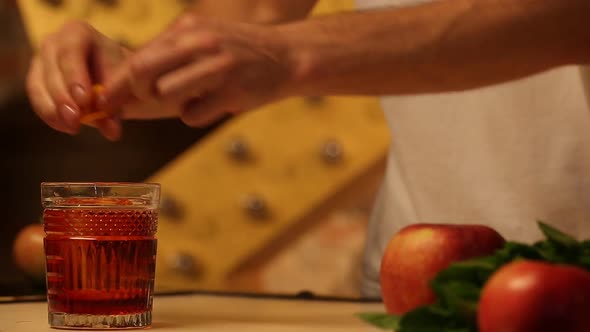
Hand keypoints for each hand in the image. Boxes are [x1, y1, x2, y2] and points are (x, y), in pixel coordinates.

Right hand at [26, 21, 127, 139]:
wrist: (116, 79)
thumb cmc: (123, 77)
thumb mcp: (125, 86)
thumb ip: (117, 104)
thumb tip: (111, 131)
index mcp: (78, 33)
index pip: (71, 51)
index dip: (75, 76)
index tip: (83, 100)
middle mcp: (54, 42)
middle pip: (52, 69)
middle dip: (63, 98)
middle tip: (76, 120)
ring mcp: (41, 61)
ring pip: (38, 85)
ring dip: (53, 110)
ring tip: (73, 128)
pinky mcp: (36, 80)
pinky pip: (37, 99)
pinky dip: (50, 115)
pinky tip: (66, 127)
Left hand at [104, 13, 294, 126]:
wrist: (289, 56)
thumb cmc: (240, 51)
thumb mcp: (205, 38)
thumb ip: (171, 54)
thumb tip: (130, 82)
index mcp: (188, 29)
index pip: (140, 56)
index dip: (118, 83)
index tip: (106, 101)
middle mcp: (200, 43)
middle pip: (143, 72)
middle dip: (136, 93)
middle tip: (146, 101)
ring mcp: (217, 67)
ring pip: (165, 94)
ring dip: (172, 103)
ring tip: (194, 97)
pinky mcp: (232, 92)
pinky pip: (192, 115)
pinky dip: (197, 115)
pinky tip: (215, 104)